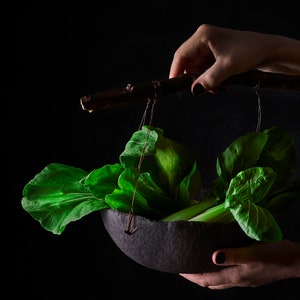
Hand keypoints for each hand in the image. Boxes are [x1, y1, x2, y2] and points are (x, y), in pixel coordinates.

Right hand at [169, 24, 299, 94]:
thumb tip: (194, 91)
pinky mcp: (215, 54)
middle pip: (189, 63)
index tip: (176, 86)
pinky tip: (222, 85)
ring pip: (197, 69)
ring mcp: (209, 47)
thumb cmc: (249, 53)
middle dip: (195, 79)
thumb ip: (209, 80)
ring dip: (205, 81)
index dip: (176, 72)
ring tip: (218, 89)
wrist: (269, 51)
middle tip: (204, 91)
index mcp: (203, 36)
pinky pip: (206, 70)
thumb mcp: (227, 68)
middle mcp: (204, 40)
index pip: (181, 55)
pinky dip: (211, 79)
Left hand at [179, 239, 299, 288]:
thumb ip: (233, 255)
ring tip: (196, 266)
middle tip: (183, 268)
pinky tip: (218, 264)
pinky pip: (227, 277)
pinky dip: (217, 273)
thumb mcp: (253, 253)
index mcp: (235, 276)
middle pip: (210, 283)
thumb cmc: (274, 255)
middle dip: (195, 277)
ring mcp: (244, 280)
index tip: (178, 270)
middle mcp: (237, 280)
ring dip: (205, 276)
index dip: (191, 276)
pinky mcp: (249, 276)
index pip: (206, 279)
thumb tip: (213, 257)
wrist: (294, 261)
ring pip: (218, 281)